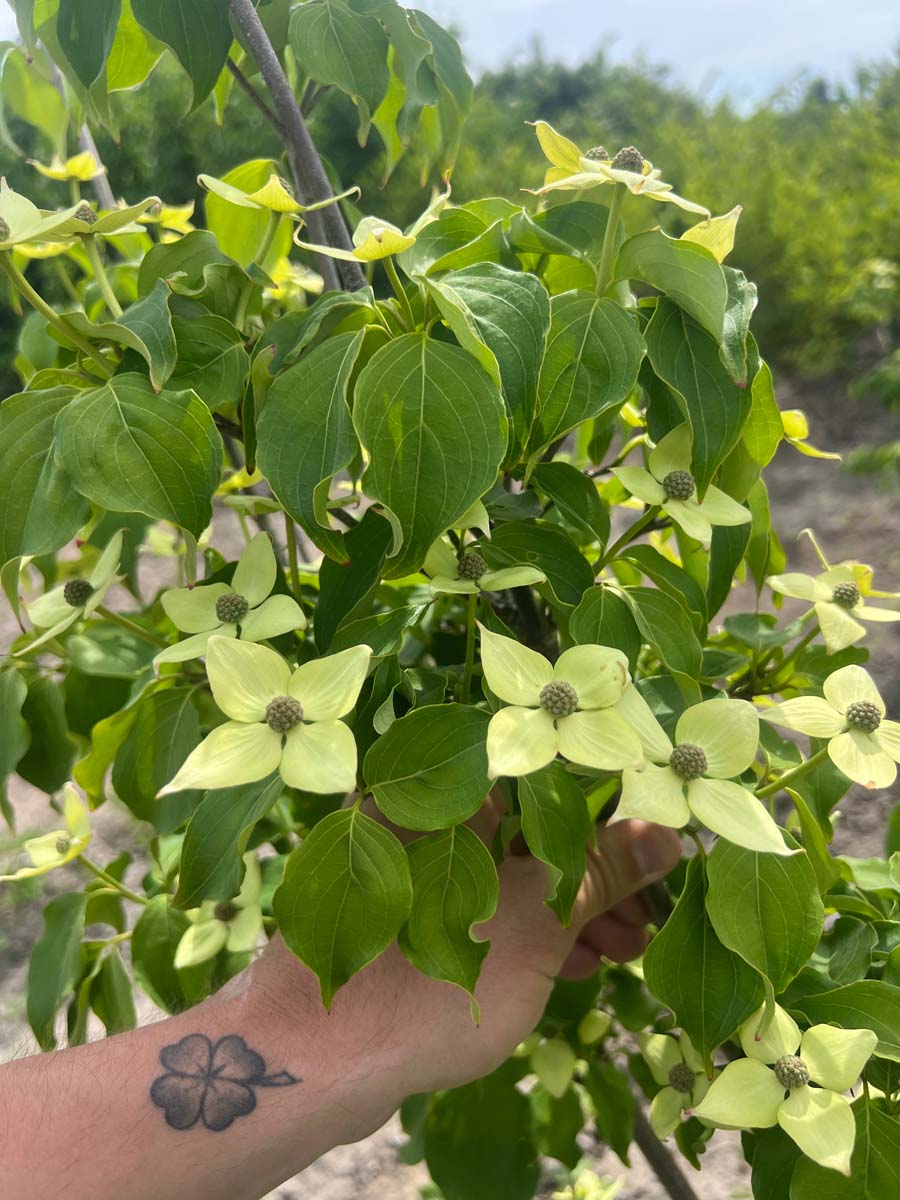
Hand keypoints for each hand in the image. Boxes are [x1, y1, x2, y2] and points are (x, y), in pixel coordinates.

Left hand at [249, 818, 680, 1102]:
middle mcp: (418, 817)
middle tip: (645, 917)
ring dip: (569, 909)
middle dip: (595, 875)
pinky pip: (478, 908)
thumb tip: (668, 831)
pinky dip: (526, 932)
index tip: (654, 844)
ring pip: (506, 875)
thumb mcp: (533, 925)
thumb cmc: (422, 982)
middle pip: (527, 831)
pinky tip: (575, 966)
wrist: (312, 1066)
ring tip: (624, 950)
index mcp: (439, 792)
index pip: (538, 776)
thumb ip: (600, 873)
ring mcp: (407, 870)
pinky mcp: (403, 918)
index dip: (604, 810)